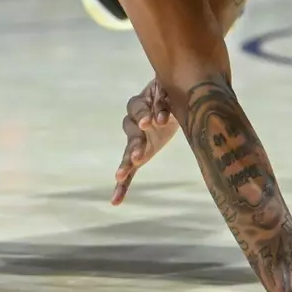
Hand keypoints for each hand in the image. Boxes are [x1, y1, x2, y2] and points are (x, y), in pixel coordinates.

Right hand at [110, 79, 177, 203]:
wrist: (175, 99)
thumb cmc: (173, 92)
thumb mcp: (171, 91)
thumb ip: (166, 100)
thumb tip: (162, 116)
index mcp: (144, 102)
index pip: (141, 107)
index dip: (147, 114)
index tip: (158, 121)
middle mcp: (135, 121)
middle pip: (132, 131)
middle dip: (136, 143)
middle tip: (138, 154)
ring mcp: (137, 138)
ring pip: (129, 149)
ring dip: (127, 162)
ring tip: (121, 175)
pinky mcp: (140, 153)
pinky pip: (130, 169)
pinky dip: (123, 185)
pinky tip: (116, 200)